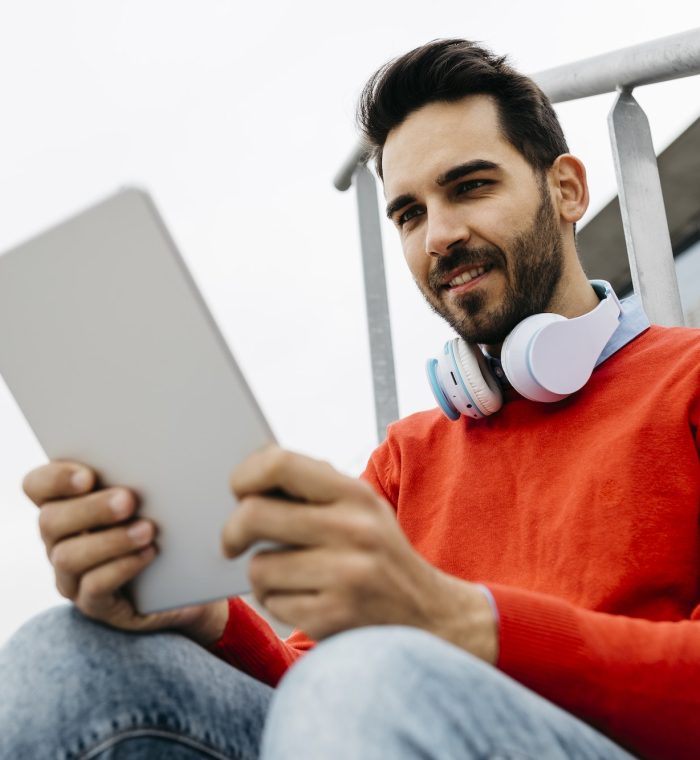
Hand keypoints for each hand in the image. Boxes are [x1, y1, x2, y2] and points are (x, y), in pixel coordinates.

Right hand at [23, 461, 227, 645]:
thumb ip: (140, 473)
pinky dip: (122, 568)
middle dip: (91, 508)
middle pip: (50, 521)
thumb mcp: (153, 494)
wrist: (186, 579)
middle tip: (129, 499)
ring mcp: (72, 575)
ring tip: (147, 530)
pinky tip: (149, 554)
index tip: (88, 476)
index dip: (54, 479)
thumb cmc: (166, 523)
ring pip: (69, 557)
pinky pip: (94, 589)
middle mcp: (60, 539)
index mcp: (67, 504)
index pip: (36, 486)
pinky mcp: (94, 604)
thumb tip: (157, 449)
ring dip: (110, 540)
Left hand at [223, 446, 496, 661]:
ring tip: (286, 576)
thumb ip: (314, 489)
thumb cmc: (379, 556)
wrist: (430, 616)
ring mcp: (346, 575)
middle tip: (232, 541)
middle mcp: (353, 529)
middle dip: (232, 530)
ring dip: (261, 575)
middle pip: (254, 515)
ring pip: (258, 566)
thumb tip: (250, 471)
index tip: (237, 491)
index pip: (280, 464)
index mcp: (355, 494)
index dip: (245, 475)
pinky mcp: (335, 617)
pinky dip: (279, 602)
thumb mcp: (362, 510)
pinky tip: (306, 599)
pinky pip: (273, 603)